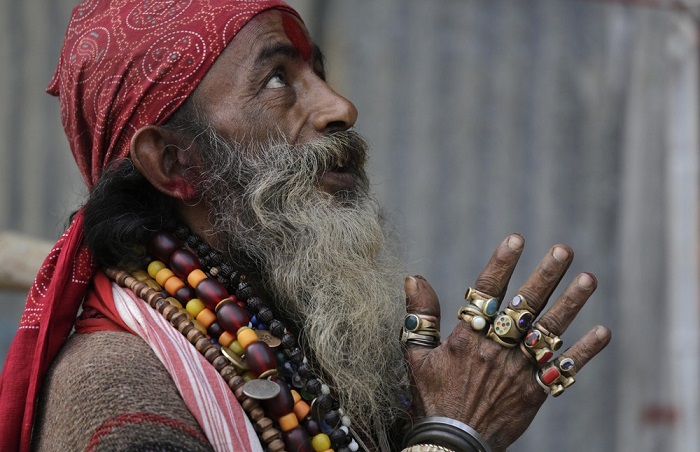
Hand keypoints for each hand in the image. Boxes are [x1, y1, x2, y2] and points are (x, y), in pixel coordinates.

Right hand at [404, 233, 611, 450]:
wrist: (453, 444)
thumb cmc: (432, 399)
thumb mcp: (416, 357)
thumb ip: (420, 316)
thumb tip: (414, 278)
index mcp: (468, 338)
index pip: (487, 291)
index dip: (502, 263)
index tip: (516, 239)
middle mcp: (498, 349)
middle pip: (526, 305)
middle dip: (546, 275)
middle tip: (564, 250)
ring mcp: (520, 370)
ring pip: (550, 330)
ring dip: (572, 303)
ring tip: (589, 278)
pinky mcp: (535, 391)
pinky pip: (565, 368)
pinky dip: (585, 350)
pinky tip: (603, 331)